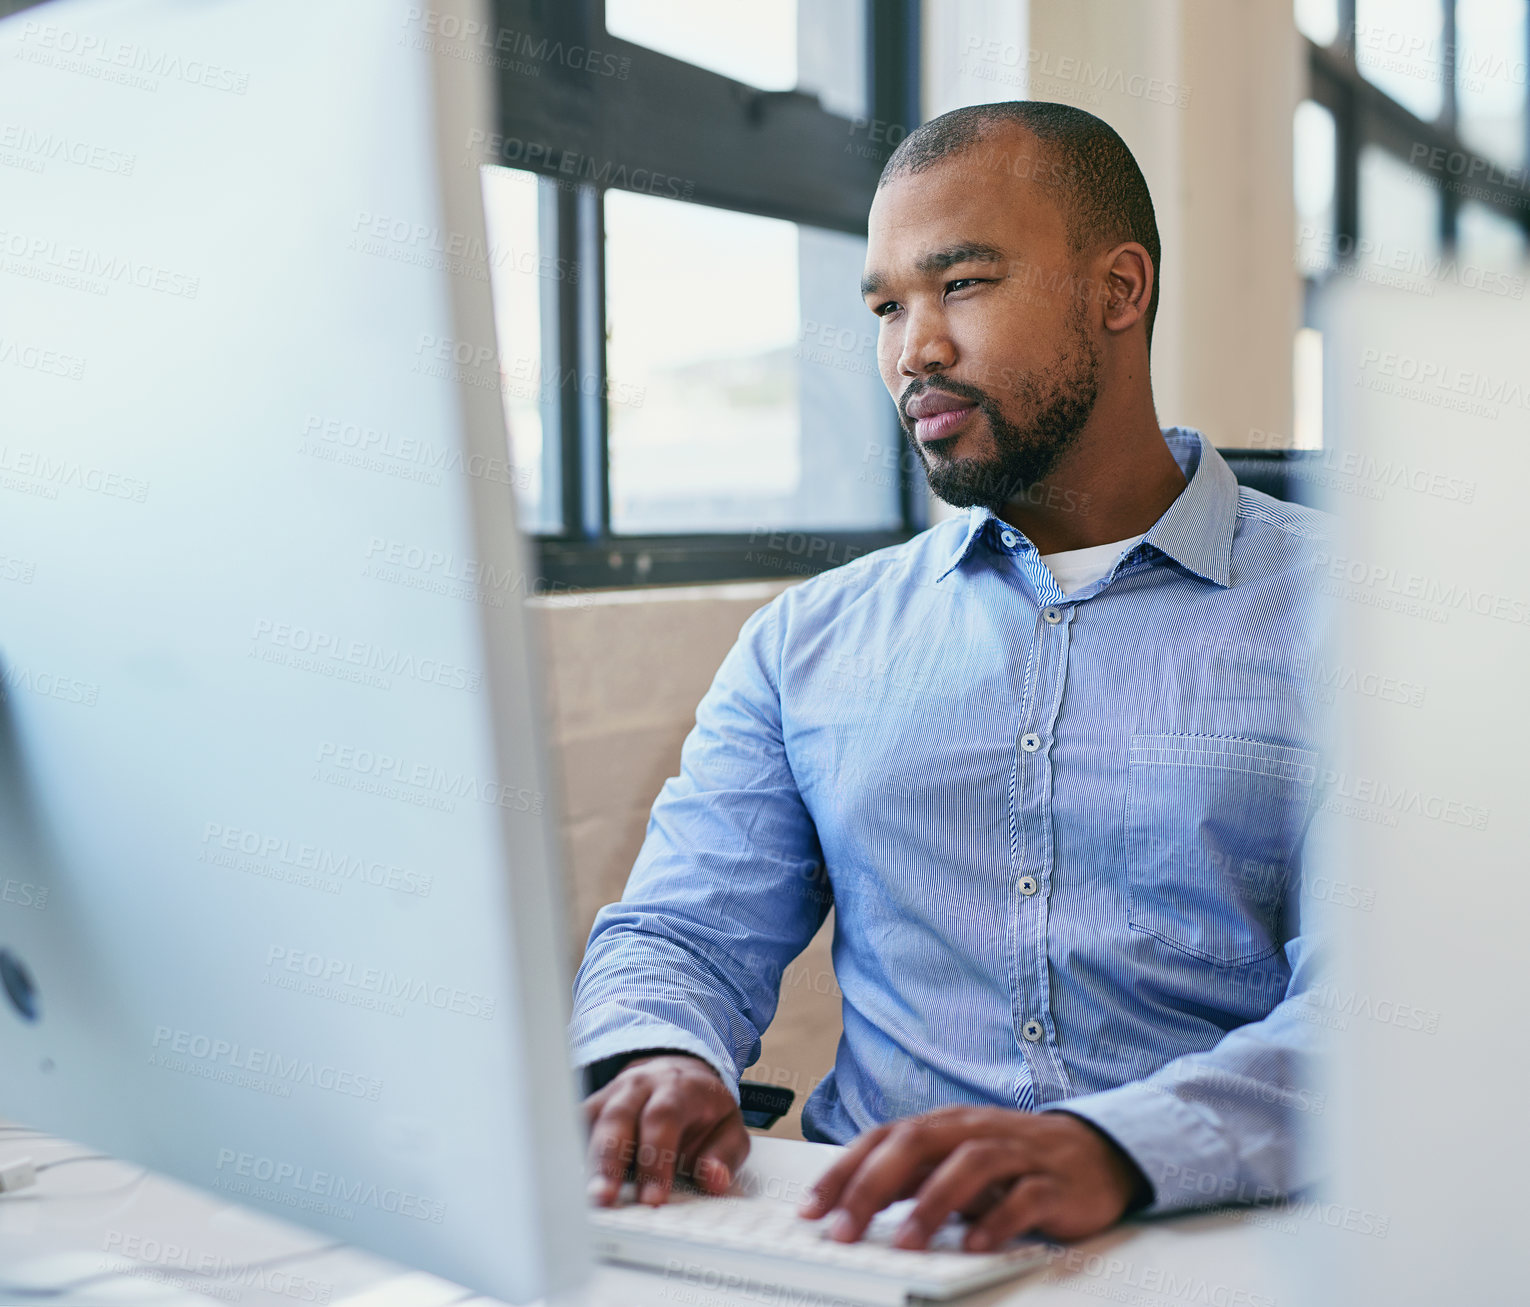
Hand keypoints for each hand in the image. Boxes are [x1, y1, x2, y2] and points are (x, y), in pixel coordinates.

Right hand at [583, 1053, 750, 1207]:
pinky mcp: (593, 1107)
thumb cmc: (703, 1108)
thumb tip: (713, 1179)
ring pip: (590, 1121)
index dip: (655, 1159)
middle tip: (603, 1199)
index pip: (663, 1118)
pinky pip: (575, 1125)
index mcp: (678, 1087)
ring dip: (584, 1160)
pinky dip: (570, 1151)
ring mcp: (611, 1094)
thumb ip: (726, 1154)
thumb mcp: (730, 1126)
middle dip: (608, 1161)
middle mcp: (640, 1086)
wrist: (678, 1071)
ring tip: (582, 1197)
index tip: (652, 1199)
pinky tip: (568, 1181)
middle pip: (618, 1118)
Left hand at [798, 1107, 1145, 1250]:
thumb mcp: (952, 1164)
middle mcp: (973, 1131)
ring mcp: (1015, 1154)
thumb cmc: (1011, 1161)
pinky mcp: (1053, 1183)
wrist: (1093, 1152)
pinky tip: (975, 1244)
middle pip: (916, 1144)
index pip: (882, 1139)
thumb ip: (909, 1180)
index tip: (810, 1210)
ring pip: (969, 1165)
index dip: (843, 1172)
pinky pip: (1024, 1197)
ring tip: (904, 1243)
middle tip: (844, 1231)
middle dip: (872, 1187)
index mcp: (943, 1126)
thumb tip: (850, 1208)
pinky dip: (997, 1219)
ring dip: (932, 1204)